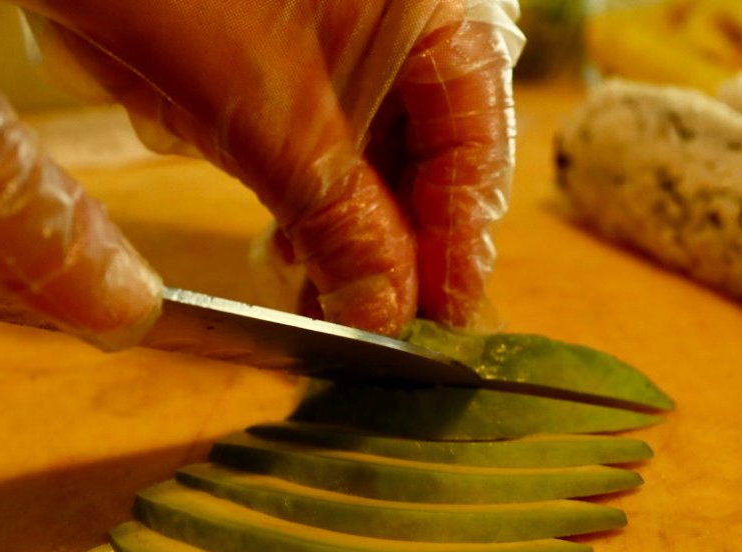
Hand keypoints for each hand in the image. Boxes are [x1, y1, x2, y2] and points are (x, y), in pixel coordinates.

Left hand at [21, 0, 522, 334]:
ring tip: (334, 310)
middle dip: (404, 241)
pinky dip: (303, 201)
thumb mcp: (265, 111)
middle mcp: (388, 13)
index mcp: (425, 0)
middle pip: (426, 142)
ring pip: (366, 148)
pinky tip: (290, 260)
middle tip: (386, 329)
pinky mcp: (268, 54)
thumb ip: (338, 215)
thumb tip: (389, 311)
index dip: (462, 229)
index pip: (475, 126)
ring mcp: (327, 30)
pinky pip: (308, 137)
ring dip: (353, 233)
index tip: (443, 315)